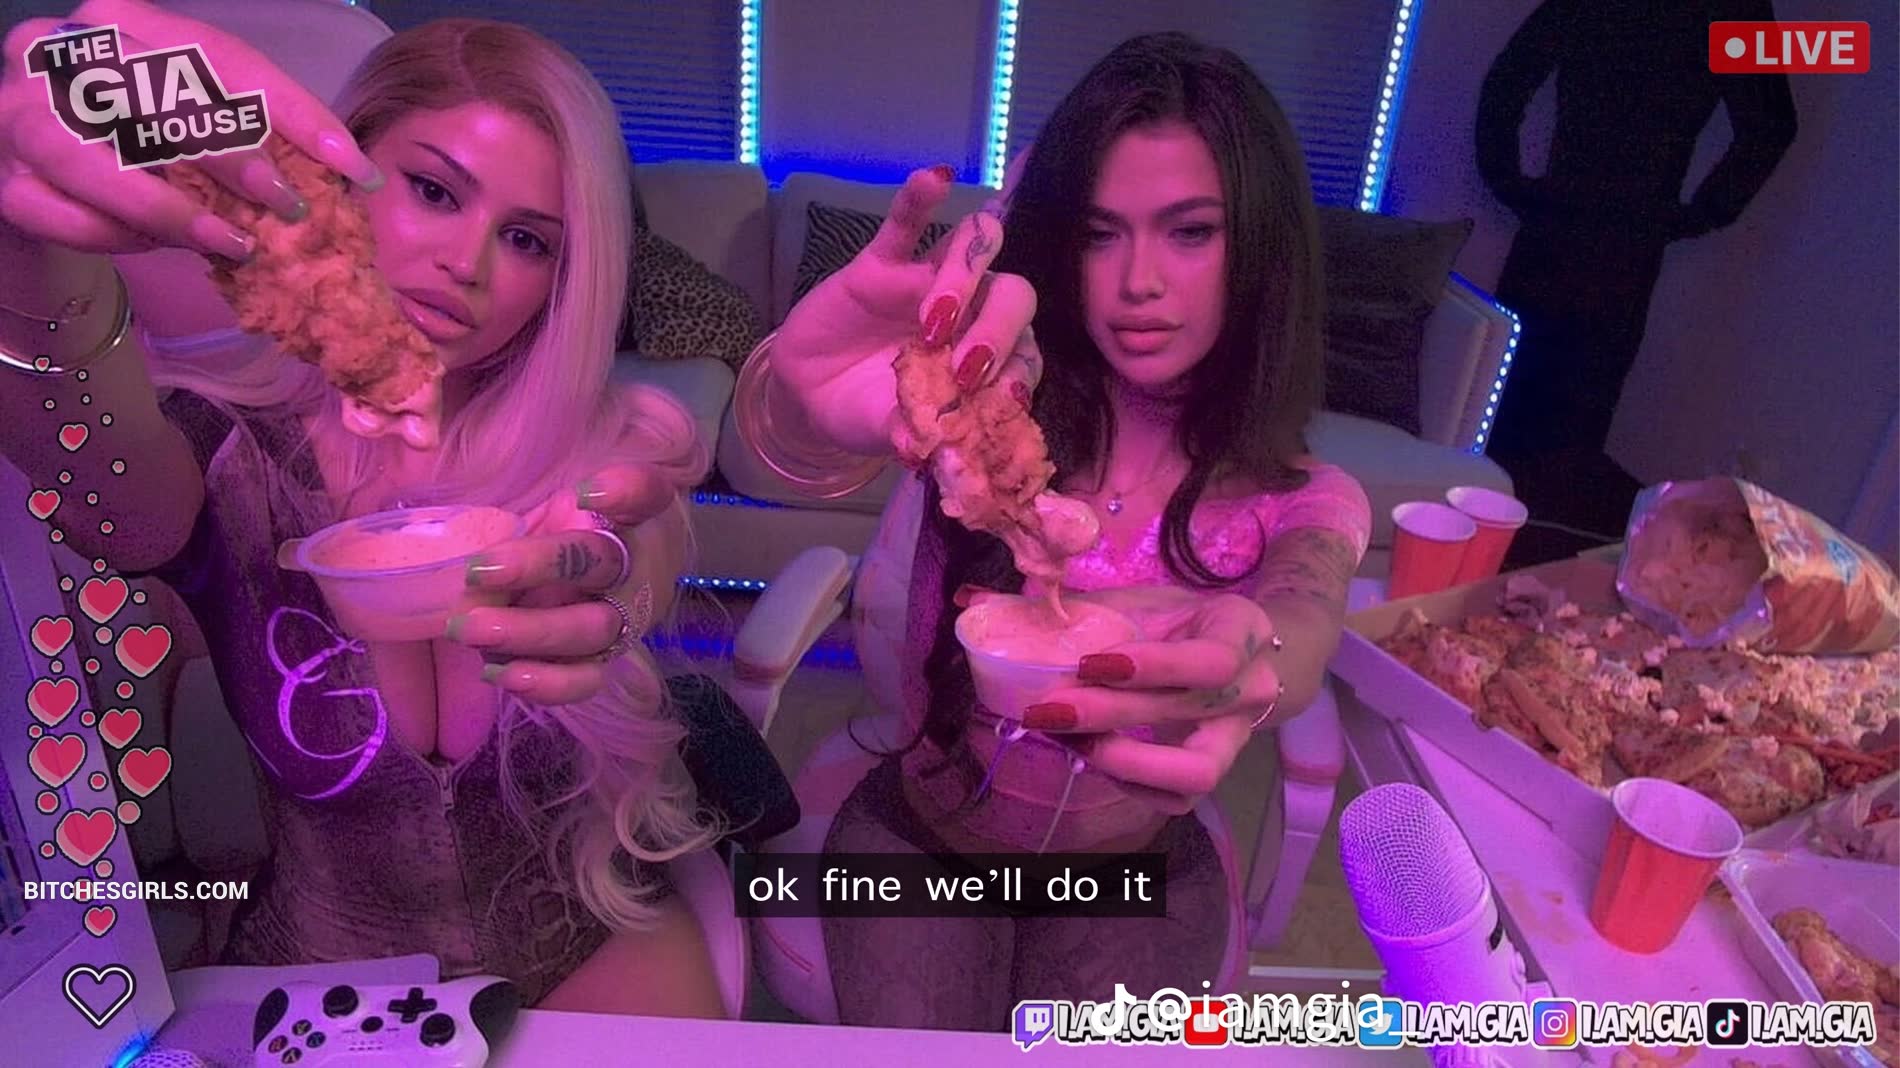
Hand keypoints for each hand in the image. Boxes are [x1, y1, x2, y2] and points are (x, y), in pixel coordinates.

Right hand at [0, 0, 380, 257]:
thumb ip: (257, 129)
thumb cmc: (139, 139)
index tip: (350, 164)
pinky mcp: (5, 182)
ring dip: (170, 208)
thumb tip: (353, 175)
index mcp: (115, 21)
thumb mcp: (199, 116)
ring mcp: (18, 116)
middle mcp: (54, 54)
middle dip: (227, 153)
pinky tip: (161, 247)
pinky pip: (65, 216)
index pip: (213, 54)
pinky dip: (119, 237)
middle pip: (145, 95)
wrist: (49, 175)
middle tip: (286, 204)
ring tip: (232, 243)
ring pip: (88, 160)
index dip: (289, 109)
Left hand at [445, 463, 676, 704]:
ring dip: (530, 633)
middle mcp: (637, 566)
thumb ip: (528, 514)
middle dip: (539, 567)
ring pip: (592, 630)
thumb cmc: (579, 534)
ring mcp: (624, 619)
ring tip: (468, 630)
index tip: (583, 493)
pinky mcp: (604, 660)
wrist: (612, 587)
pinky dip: (545, 683)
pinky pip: (586, 679)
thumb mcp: (562, 507)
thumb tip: (474, 545)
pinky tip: (496, 672)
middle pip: (600, 564)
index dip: (623, 492)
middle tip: (475, 570)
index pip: (646, 493)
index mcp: (634, 516)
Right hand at [771, 162, 1041, 454]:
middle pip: (1012, 295)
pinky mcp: (883, 263)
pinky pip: (906, 223)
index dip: (1020, 372)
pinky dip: (919, 200)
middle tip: (965, 367)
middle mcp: (969, 316)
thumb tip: (925, 452)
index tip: (1003, 399)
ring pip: (970, 251)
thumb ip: (910, 436)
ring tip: (933, 318)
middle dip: (997, 328)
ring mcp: (927, 283)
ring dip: (963, 276)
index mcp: (985, 361)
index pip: (1024, 354)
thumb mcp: (886, 432)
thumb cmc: (867, 412)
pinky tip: (934, 179)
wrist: (809, 393)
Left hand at [971, 586, 1285, 814]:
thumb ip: (1067, 603)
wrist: (1228, 650)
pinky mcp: (1212, 773)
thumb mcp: (1134, 599)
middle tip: (1046, 710)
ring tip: (1071, 744)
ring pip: (1194, 774)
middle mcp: (1253, 689)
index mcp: (1240, 629)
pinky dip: (1125, 784)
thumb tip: (973, 598)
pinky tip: (1085, 755)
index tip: (1089, 663)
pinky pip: (1174, 800)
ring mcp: (1238, 738)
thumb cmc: (1174, 620)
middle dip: (1111, 715)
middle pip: (1187, 714)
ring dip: (1125, 763)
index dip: (1151, 668)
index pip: (1209, 661)